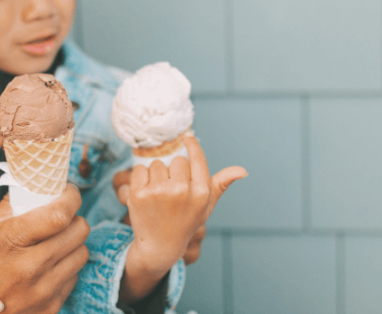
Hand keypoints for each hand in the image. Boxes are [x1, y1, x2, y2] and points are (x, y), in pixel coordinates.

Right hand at [0, 184, 89, 313]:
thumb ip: (13, 204)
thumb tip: (38, 182)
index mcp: (9, 241)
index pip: (59, 214)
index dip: (71, 198)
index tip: (69, 193)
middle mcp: (28, 267)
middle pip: (78, 231)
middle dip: (74, 219)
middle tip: (63, 218)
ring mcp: (41, 291)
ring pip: (82, 253)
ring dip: (73, 243)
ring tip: (56, 243)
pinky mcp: (50, 307)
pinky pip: (75, 276)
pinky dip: (66, 267)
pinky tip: (49, 266)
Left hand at [119, 133, 246, 301]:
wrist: (160, 245)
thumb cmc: (186, 222)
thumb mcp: (207, 205)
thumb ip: (221, 184)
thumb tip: (243, 170)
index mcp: (201, 193)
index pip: (197, 159)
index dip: (192, 145)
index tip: (187, 136)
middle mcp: (181, 191)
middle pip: (176, 161)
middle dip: (174, 172)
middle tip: (173, 193)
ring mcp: (158, 192)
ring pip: (156, 164)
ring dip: (156, 176)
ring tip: (160, 197)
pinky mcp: (138, 194)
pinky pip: (139, 170)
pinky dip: (141, 179)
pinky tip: (146, 195)